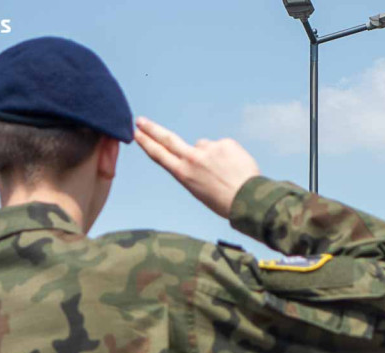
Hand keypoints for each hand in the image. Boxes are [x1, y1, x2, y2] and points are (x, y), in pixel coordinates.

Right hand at [135, 116, 259, 218]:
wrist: (249, 200)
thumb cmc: (224, 201)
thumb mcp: (199, 190)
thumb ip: (192, 168)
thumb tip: (198, 151)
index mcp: (183, 174)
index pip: (159, 154)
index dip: (146, 142)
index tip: (135, 132)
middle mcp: (192, 158)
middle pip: (167, 139)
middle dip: (152, 129)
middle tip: (140, 120)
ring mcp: (208, 148)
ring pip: (205, 147)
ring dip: (212, 156)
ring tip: (225, 173)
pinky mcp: (225, 143)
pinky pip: (223, 146)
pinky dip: (228, 155)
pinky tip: (235, 168)